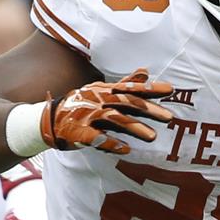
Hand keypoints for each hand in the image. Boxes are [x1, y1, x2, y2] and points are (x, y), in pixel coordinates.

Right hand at [40, 68, 172, 153]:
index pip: (130, 88)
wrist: (49, 120)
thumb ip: (125, 84)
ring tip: (152, 137)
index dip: (149, 88)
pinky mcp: (78, 132)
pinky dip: (110, 143)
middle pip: (126, 103)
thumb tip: (145, 71)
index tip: (170, 90)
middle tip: (170, 118)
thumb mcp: (102, 91)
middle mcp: (98, 100)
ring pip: (114, 119)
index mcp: (105, 91)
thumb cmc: (81, 106)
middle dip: (148, 110)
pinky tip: (125, 149)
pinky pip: (95, 138)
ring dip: (134, 127)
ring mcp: (88, 115)